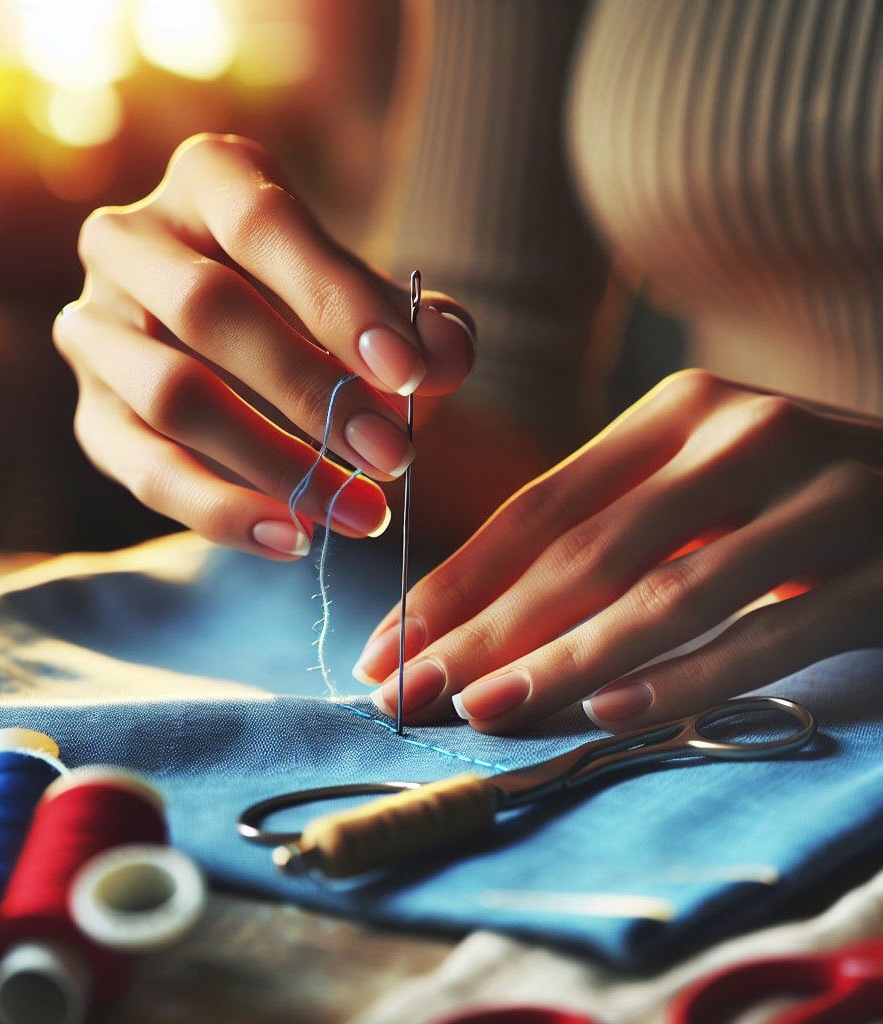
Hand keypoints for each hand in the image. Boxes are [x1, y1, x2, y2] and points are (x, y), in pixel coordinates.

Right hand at [54, 134, 474, 559]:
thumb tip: (447, 357)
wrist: (245, 344)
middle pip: (207, 309)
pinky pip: (146, 471)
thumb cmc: (317, 308)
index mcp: (205, 179)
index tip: (411, 373)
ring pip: (172, 395)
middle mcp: (129, 241)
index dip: (339, 299)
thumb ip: (417, 323)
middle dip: (312, 390)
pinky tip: (294, 538)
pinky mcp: (92, 416)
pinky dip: (223, 512)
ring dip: (274, 462)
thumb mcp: (371, 298)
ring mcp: (95, 329)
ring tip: (361, 510)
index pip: (262, 225)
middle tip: (393, 456)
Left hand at [356, 371, 882, 732]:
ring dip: (564, 659)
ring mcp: (819, 498)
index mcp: (677, 414)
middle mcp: (741, 435)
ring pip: (664, 592)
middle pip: (583, 550)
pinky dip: (686, 678)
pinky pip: (767, 633)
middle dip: (483, 630)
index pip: (538, 507)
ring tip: (482, 710)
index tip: (390, 644)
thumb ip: (610, 528)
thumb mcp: (699, 485)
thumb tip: (482, 616)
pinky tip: (612, 713)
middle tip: (406, 692)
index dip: (457, 581)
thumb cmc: (797, 498)